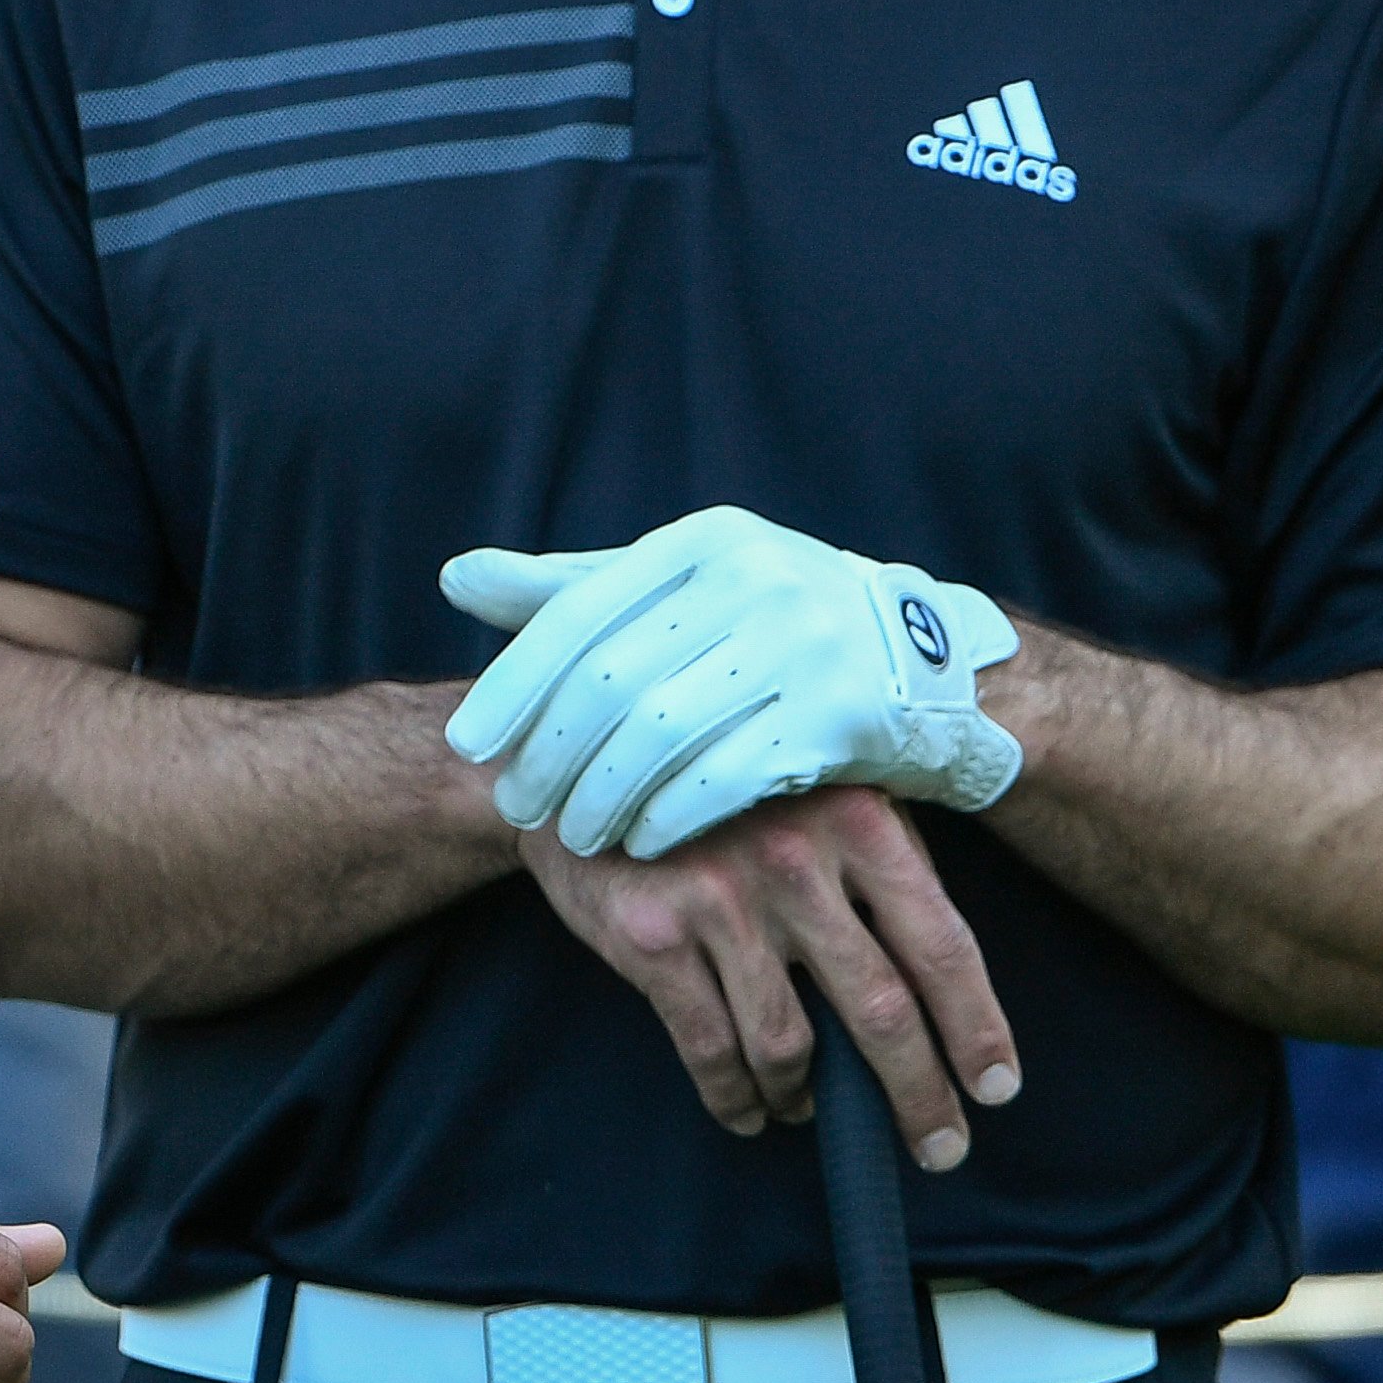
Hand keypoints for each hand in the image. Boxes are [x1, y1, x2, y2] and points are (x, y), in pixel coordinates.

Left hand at [446, 510, 1021, 853]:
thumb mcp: (687, 587)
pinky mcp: (844, 715)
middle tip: (515, 806)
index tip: (469, 744)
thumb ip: (575, 587)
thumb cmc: (775, 627)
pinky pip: (727, 778)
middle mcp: (758, 578)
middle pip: (613, 681)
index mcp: (706, 540)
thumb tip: (455, 578)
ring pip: (662, 734)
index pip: (579, 614)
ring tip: (570, 834)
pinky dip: (669, 816)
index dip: (514, 685)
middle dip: (550, 754)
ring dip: (601, 796)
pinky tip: (639, 841)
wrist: (928, 666)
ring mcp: (807, 645)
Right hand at [522, 788, 1018, 1156]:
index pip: (940, 943)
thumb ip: (881, 864)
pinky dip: (737, 1098)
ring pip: (788, 1046)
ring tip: (809, 1110)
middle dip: (918, 1094)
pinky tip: (749, 1109)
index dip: (976, 1028)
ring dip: (807, 1099)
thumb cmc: (729, 788)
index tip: (996, 1088)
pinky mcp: (652, 936)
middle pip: (879, 1009)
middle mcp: (794, 860)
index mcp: (857, 820)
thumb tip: (942, 978)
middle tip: (941, 1149)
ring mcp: (719, 900)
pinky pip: (711, 1050)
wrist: (588, 757)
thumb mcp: (820, 792)